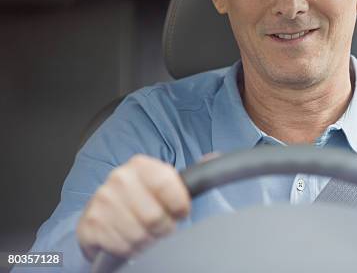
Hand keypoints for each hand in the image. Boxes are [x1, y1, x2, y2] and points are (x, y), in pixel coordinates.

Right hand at [76, 154, 190, 260]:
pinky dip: (129, 250)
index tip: (182, 212)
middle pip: (154, 216)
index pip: (166, 183)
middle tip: (162, 228)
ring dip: (147, 242)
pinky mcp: (89, 224)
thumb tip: (214, 157)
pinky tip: (129, 240)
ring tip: (146, 234)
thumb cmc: (142, 198)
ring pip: (138, 235)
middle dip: (164, 229)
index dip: (179, 205)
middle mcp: (119, 179)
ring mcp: (101, 201)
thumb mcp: (166, 183)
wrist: (105, 212)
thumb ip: (191, 174)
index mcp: (141, 165)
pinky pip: (119, 247)